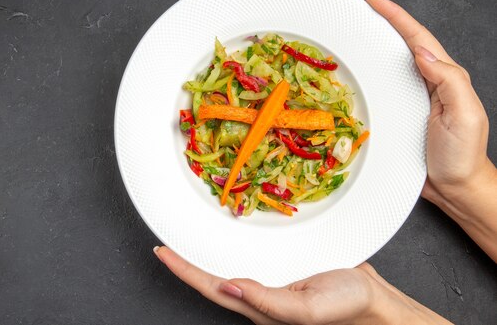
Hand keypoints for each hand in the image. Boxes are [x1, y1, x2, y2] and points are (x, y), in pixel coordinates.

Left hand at [154, 246, 450, 324]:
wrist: (376, 301)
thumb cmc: (346, 308)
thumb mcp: (306, 308)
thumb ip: (267, 301)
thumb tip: (228, 287)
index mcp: (260, 306)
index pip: (211, 287)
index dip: (185, 270)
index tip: (162, 251)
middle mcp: (260, 293)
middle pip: (214, 276)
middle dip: (189, 260)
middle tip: (168, 238)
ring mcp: (271, 278)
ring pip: (231, 262)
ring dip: (208, 249)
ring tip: (189, 231)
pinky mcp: (285, 264)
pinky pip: (253, 252)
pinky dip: (236, 240)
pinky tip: (232, 230)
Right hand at [365, 0, 496, 259]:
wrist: (454, 188)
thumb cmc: (462, 155)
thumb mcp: (464, 115)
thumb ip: (449, 81)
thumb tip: (420, 51)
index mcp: (443, 78)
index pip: (417, 39)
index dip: (397, 17)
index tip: (375, 0)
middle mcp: (425, 84)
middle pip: (401, 45)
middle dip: (382, 23)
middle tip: (358, 10)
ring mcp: (410, 99)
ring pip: (388, 66)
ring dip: (370, 48)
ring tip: (350, 35)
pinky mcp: (396, 116)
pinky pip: (379, 89)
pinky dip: (365, 77)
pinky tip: (352, 75)